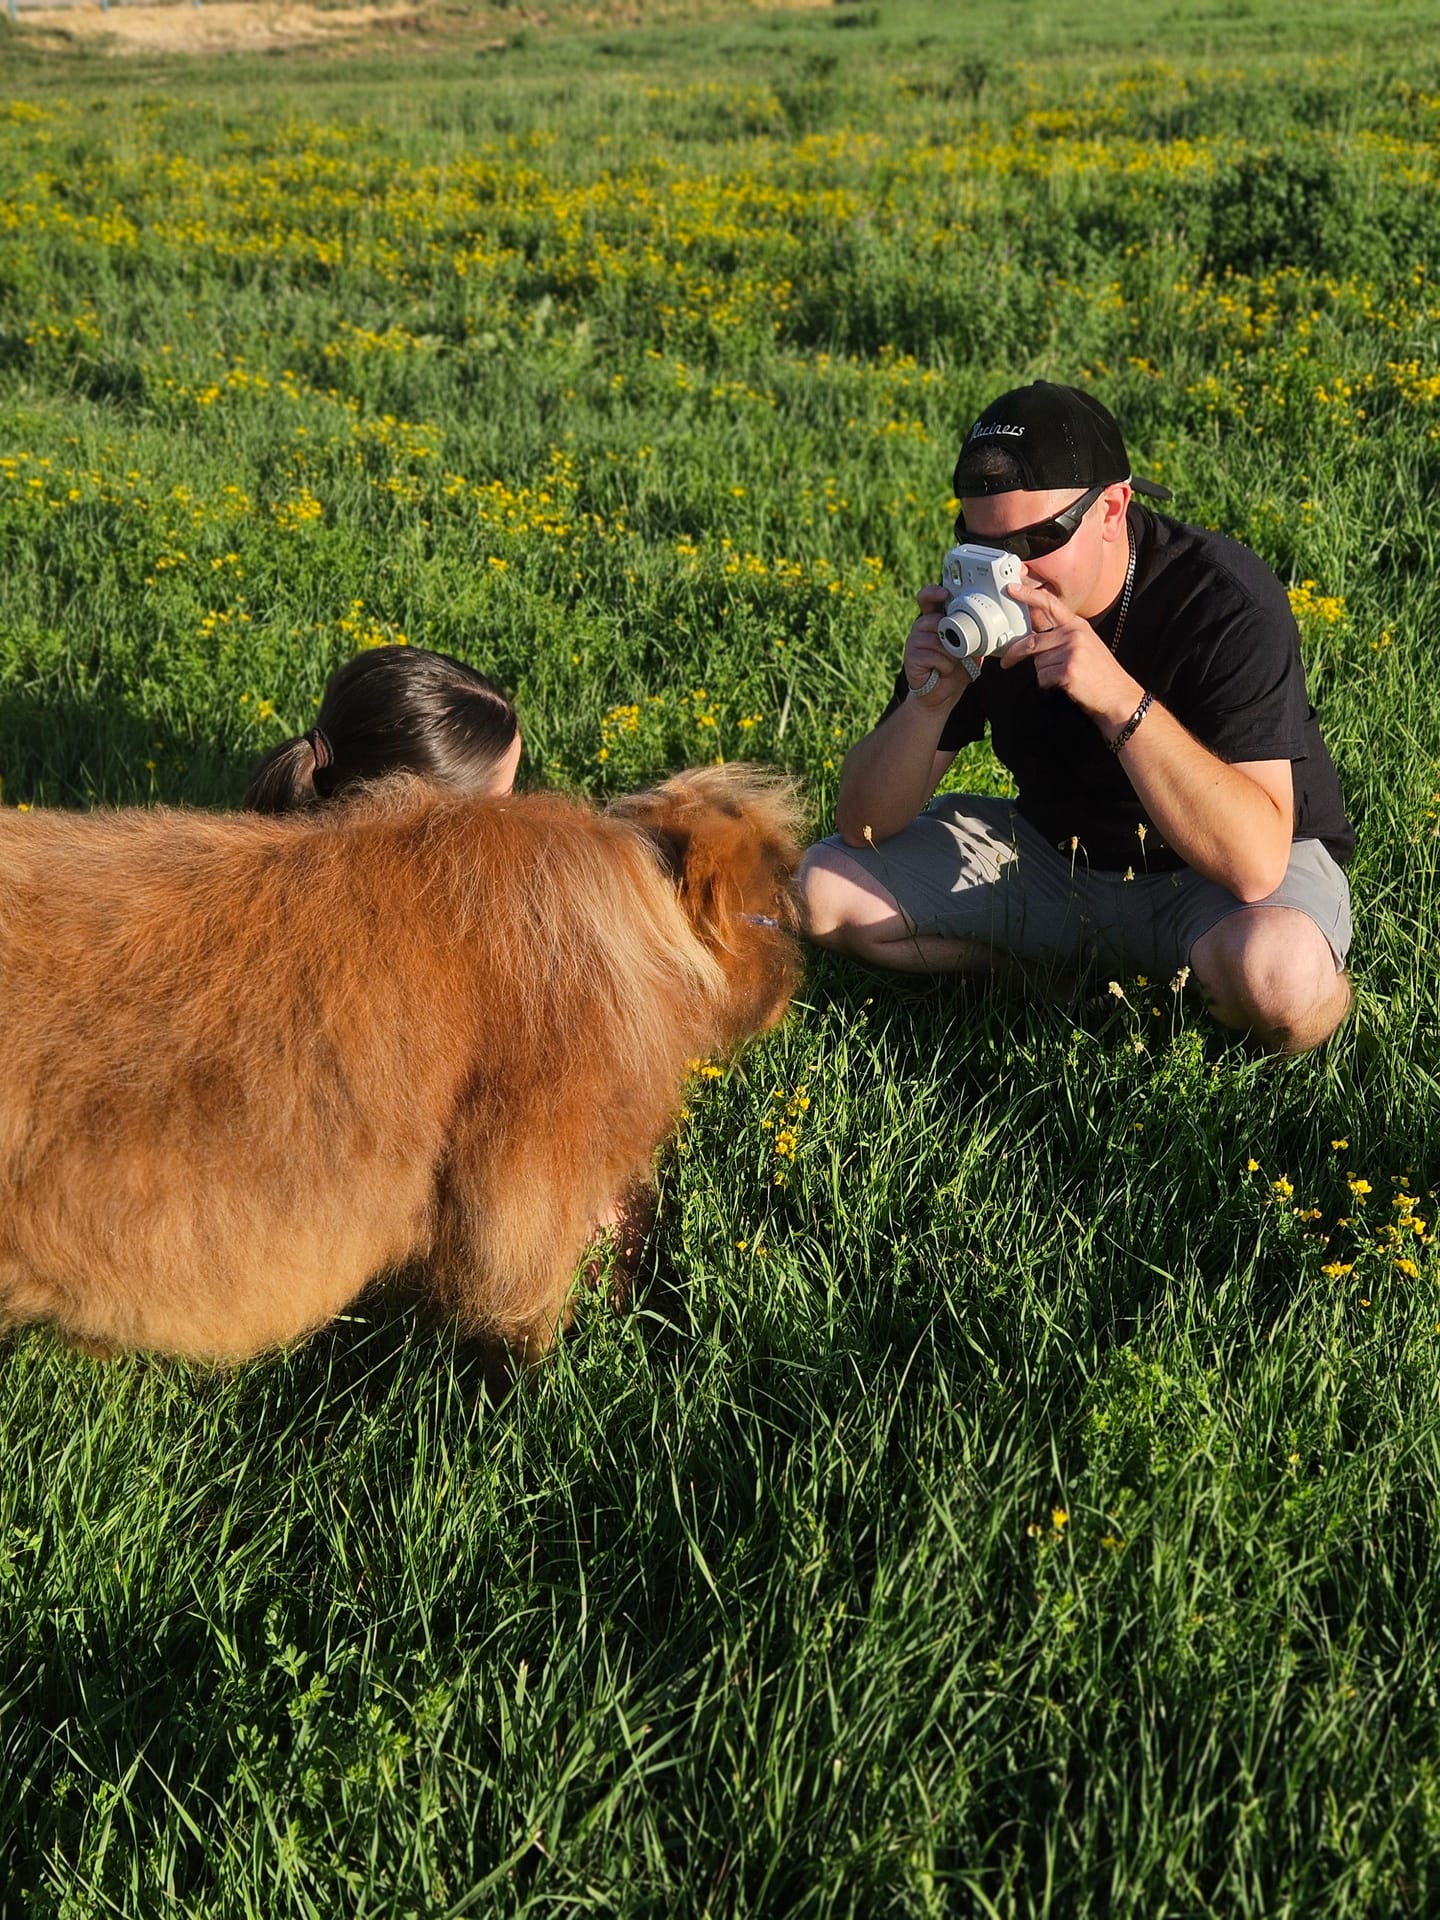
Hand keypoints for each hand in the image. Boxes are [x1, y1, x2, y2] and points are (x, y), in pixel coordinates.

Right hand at [902, 585, 968, 706]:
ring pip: (937, 639)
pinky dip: (945, 665)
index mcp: (935, 620)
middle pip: (934, 619)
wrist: (941, 695)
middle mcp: (922, 628)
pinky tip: (943, 670)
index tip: (944, 593)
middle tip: (958, 649)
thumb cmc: (955, 669)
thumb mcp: (971, 648)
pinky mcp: (911, 656)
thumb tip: (985, 622)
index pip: (928, 599)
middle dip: (952, 634)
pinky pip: (934, 655)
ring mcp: (914, 641)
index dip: (933, 593)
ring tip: (952, 662)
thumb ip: (974, 632)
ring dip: (951, 654)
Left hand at [1000, 573, 1142, 727]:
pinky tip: (1065, 684)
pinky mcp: (1068, 670)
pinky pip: (1043, 677)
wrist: (1117, 694)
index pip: (1050, 604)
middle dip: (1015, 653)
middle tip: (1006, 661)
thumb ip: (1062, 636)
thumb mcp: (1085, 644)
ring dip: (1044, 673)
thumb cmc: (1099, 673)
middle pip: (1032, 641)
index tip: (1012, 589)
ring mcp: (1071, 651)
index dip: (1029, 595)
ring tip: (1063, 676)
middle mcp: (1074, 634)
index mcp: (1077, 625)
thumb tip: (1033, 637)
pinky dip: (1048, 685)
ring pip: (1037, 662)